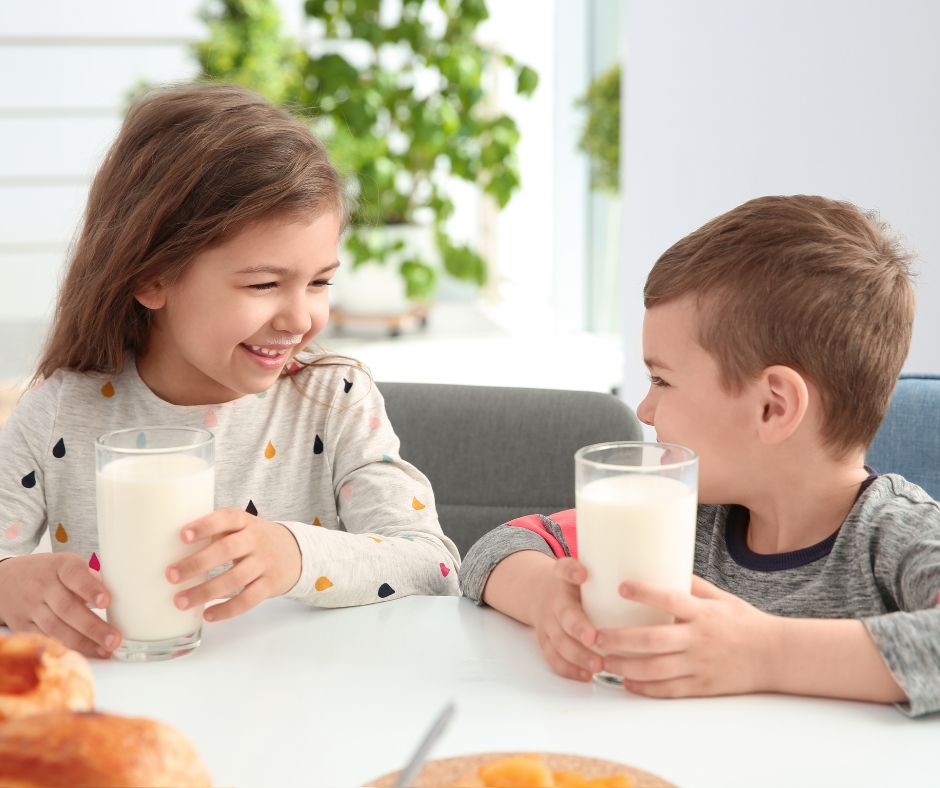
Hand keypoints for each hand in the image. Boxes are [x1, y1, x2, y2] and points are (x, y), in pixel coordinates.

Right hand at [0, 553, 120, 657]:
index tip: (106, 601)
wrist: (5, 579)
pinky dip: (64, 648)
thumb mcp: (69, 565)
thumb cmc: (49, 572)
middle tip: (114, 639)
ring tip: (105, 650)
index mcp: (61, 566)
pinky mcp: (22, 625)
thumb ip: (91, 579)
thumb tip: (117, 592)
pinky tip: (82, 654)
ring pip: (56, 628)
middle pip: (68, 608)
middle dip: (93, 627)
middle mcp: (44, 586)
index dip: (90, 589)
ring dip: (83, 643)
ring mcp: (31, 607)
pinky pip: (44, 639)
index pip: (75, 576)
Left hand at [167, 508, 301, 622]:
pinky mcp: (270, 585)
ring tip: (180, 601)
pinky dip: (227, 610)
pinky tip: (207, 614)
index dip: (205, 526)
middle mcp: (256, 541)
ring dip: (206, 592)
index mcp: (245, 522)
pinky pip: (248, 600)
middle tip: (170, 575)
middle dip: (197, 563)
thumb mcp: (241, 527)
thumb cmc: (254, 540)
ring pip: (236, 578)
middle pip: (228, 550)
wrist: (295, 552)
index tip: (182, 535)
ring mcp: (265, 563)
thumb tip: (166, 545)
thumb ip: (214, 532)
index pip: (227, 518)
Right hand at [530, 557, 602, 681]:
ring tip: (597, 665)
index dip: (572, 571)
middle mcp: (554, 599)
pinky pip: (553, 657)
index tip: (584, 574)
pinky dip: (569, 668)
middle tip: (595, 638)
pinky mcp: (546, 641)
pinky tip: (586, 675)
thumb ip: (613, 568)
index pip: (564, 569)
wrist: (540, 593)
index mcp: (564, 577)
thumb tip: (665, 568)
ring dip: (577, 655)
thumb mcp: (586, 568)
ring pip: (558, 641)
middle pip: (563, 613)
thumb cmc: (575, 584)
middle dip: (578, 627)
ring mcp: (548, 622)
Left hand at [596, 576, 774, 697]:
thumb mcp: (721, 598)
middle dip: (619, 639)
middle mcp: (699, 639)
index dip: (644, 593)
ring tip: (604, 660)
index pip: (670, 599)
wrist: (776, 656)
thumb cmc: (745, 622)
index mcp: (703, 613)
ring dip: (625, 666)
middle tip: (595, 635)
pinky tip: (627, 683)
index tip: (620, 586)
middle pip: (653, 640)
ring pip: (655, 668)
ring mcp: (700, 665)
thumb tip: (663, 565)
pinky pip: (669, 690)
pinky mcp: (702, 686)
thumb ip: (692, 586)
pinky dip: (645, 688)